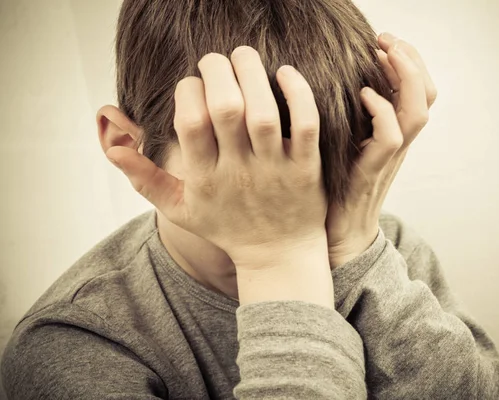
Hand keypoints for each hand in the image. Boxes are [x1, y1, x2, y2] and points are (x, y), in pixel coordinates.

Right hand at [106, 46, 327, 271]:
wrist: (278, 256)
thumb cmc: (227, 228)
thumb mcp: (180, 210)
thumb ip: (145, 180)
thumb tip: (113, 149)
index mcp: (205, 179)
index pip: (190, 122)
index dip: (189, 91)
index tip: (194, 85)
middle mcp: (238, 172)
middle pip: (225, 109)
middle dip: (217, 72)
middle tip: (216, 60)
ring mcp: (274, 170)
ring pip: (262, 112)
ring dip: (252, 74)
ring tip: (243, 56)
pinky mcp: (305, 168)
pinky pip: (305, 125)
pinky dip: (298, 94)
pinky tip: (285, 74)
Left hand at [326, 33, 437, 267]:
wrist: (337, 231)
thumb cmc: (336, 184)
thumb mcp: (346, 142)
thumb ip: (350, 114)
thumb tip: (334, 79)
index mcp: (394, 131)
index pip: (419, 88)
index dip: (409, 60)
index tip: (383, 39)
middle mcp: (398, 141)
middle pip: (427, 93)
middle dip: (410, 59)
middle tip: (385, 39)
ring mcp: (389, 157)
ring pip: (417, 111)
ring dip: (405, 77)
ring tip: (382, 54)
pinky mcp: (372, 170)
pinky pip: (391, 137)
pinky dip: (381, 111)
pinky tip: (363, 94)